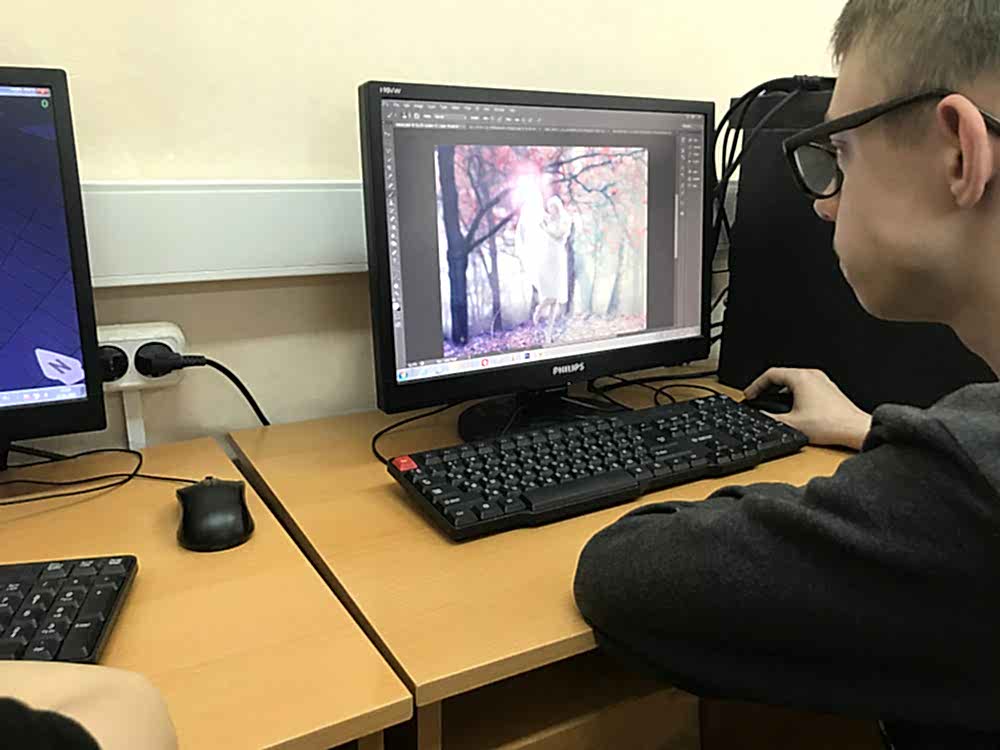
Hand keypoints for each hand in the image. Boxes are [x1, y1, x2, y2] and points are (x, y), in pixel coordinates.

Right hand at [745, 368, 871, 449]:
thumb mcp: (791, 424)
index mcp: (801, 378)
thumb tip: (759, 418)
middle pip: (782, 376)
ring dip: (781, 391)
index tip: (750, 395)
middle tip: (758, 398)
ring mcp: (823, 382)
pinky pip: (806, 386)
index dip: (756, 386)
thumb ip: (770, 420)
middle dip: (767, 388)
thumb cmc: (830, 425)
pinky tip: (793, 408)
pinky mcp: (829, 391)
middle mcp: (813, 376)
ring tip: (773, 404)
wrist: (854, 430)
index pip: (770, 374)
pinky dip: (794, 394)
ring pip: (795, 381)